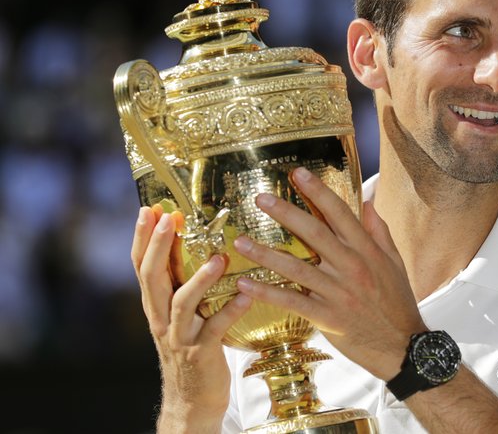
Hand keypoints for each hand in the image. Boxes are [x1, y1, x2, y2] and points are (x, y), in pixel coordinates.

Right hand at [132, 205, 251, 430]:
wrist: (191, 399)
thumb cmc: (192, 346)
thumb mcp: (180, 313)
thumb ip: (181, 283)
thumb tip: (193, 241)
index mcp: (155, 304)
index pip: (141, 266)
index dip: (142, 238)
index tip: (148, 209)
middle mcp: (161, 318)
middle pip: (152, 278)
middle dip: (158, 246)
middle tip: (169, 218)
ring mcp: (179, 336)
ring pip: (182, 303)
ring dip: (199, 278)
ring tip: (217, 258)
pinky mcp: (201, 353)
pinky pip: (215, 329)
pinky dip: (230, 311)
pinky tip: (245, 296)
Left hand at [233, 167, 424, 380]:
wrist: (403, 346)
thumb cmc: (398, 302)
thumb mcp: (394, 262)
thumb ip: (379, 230)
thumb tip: (368, 200)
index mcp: (366, 250)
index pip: (340, 213)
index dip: (318, 191)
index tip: (297, 174)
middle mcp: (351, 267)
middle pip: (314, 233)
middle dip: (286, 213)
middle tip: (260, 199)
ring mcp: (338, 293)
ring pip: (297, 268)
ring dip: (266, 254)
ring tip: (242, 242)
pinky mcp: (327, 318)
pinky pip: (292, 302)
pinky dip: (268, 293)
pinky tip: (245, 283)